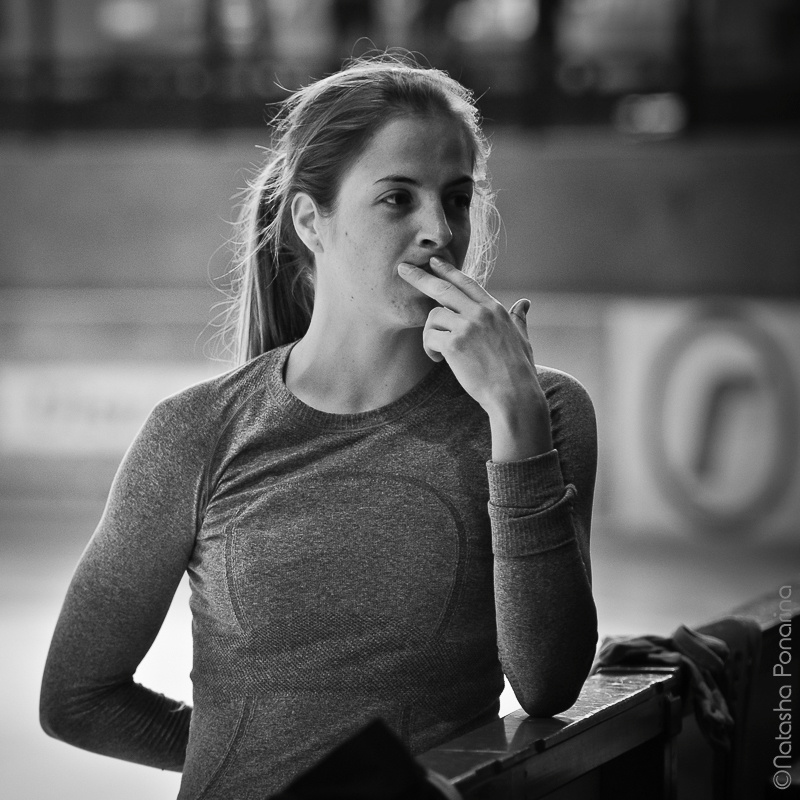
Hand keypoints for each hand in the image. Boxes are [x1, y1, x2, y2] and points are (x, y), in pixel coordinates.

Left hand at [398, 256, 552, 459]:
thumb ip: (518, 318)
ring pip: (433, 316)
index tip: (433, 261)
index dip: (448, 270)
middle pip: (443, 288)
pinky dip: (429, 349)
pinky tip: (437, 359)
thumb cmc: (519, 370)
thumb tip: (525, 303)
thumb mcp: (522, 338)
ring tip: (438, 350)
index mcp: (494, 309)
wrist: (514, 394)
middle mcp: (480, 313)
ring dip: (430, 332)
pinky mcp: (454, 344)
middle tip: (402, 269)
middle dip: (420, 277)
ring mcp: (467, 327)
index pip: (466, 282)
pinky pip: (429, 337)